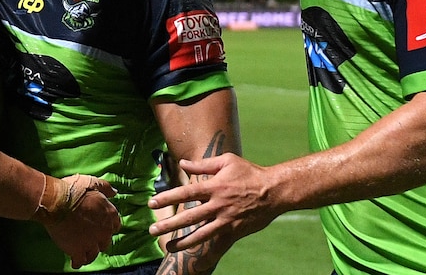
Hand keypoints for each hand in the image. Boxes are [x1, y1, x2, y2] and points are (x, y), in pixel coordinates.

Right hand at [42, 174, 121, 267]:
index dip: (108, 225)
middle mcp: (104, 230)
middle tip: (91, 239)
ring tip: (84, 253)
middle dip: (99, 240)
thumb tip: (114, 192)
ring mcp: (92, 242)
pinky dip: (78, 262)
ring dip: (90, 253)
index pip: (116, 224)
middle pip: (106, 241)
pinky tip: (74, 262)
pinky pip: (80, 261)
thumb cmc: (73, 190)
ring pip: (95, 253)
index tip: (103, 226)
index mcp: (109, 214)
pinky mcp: (78, 250)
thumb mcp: (92, 183)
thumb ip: (105, 188)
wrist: (56, 202)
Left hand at [148, 153, 277, 253]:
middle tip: (152, 230)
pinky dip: (210, 257)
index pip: (185, 193)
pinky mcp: (235, 231)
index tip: (151, 202)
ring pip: (201, 234)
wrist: (274, 191)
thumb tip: (183, 164)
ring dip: (183, 241)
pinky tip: (198, 266)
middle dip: (169, 224)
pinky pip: (220, 246)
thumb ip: (203, 165)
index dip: (167, 197)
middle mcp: (218, 205)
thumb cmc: (250, 172)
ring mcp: (226, 220)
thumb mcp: (226, 162)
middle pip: (189, 216)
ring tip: (167, 247)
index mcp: (214, 186)